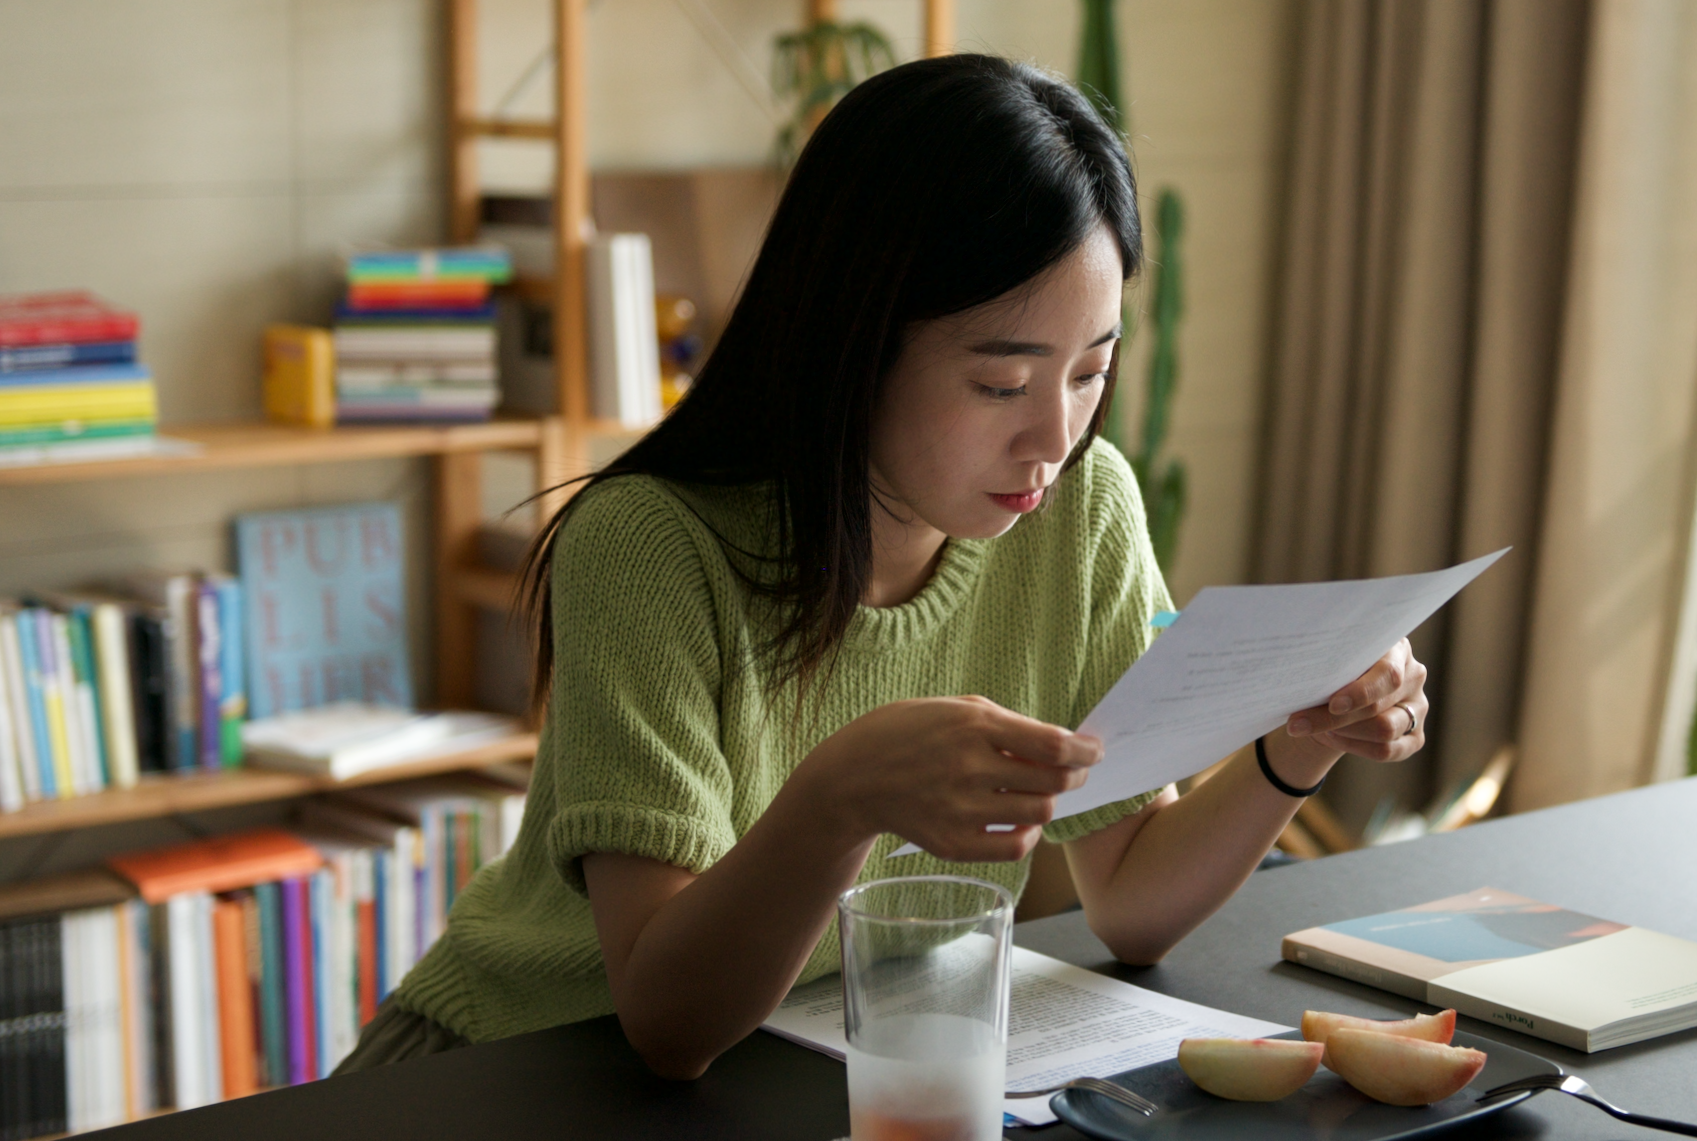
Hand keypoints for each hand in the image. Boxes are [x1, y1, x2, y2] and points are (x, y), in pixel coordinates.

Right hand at [793, 695, 1101, 862]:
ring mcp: (961, 809)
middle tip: (1073, 770)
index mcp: (974, 726)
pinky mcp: (953, 843)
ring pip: (1040, 812)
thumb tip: (1059, 744)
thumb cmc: (905, 733)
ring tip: (1038, 791)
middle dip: (1074, 774)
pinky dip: (1028, 834)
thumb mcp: (952, 708)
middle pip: (1054, 781)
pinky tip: (1020, 821)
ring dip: (1049, 800)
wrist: (852, 777)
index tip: (1094, 751)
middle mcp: (970, 768)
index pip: (1054, 745)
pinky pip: (1014, 846)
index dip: (1085, 750)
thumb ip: (1005, 723)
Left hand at [1264, 638, 1428, 785]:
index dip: (1360, 692)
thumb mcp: (1332, 663)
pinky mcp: (1416, 736)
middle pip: (1378, 707)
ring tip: (1319, 726)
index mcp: (1396, 648)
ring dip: (1344, 733)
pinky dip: (1355, 747)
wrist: (1338, 695)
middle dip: (1333, 718)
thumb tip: (1305, 684)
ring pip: (1385, 731)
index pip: (1387, 674)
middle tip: (1298, 723)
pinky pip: (1387, 751)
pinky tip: (1334, 738)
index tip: (1332, 704)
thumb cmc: (1335, 671)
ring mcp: (1418, 707)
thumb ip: (1330, 667)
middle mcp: (1414, 676)